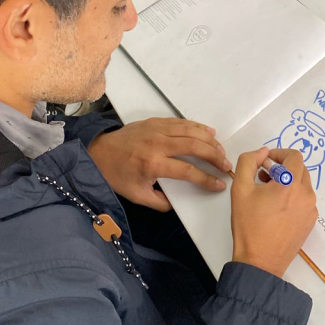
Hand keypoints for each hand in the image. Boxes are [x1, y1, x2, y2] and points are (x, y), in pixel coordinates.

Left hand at [87, 118, 230, 210]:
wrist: (98, 153)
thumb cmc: (117, 175)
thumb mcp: (137, 196)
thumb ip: (160, 202)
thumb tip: (179, 203)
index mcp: (153, 164)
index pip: (188, 171)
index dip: (206, 179)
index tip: (219, 184)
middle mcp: (158, 143)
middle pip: (194, 146)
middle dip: (214, 156)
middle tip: (226, 164)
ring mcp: (157, 129)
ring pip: (190, 130)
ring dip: (209, 140)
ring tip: (221, 150)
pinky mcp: (155, 121)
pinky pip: (181, 122)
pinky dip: (197, 126)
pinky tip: (208, 132)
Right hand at [231, 147, 317, 276]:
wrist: (259, 261)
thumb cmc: (249, 225)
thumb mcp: (240, 188)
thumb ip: (249, 161)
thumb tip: (263, 152)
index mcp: (291, 184)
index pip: (294, 156)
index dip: (279, 153)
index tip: (265, 161)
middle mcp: (306, 195)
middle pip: (300, 169)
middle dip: (283, 167)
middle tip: (264, 176)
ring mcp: (310, 210)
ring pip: (303, 184)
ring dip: (288, 182)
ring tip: (268, 193)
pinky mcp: (310, 222)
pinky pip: (304, 200)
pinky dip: (293, 196)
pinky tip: (276, 208)